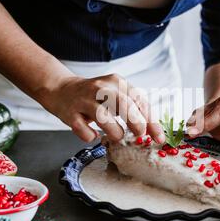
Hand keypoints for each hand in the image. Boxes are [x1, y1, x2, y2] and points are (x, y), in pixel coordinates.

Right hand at [43, 74, 164, 142]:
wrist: (61, 89)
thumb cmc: (95, 97)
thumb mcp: (116, 95)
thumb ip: (134, 109)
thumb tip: (154, 131)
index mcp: (116, 82)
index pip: (139, 101)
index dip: (151, 121)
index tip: (158, 138)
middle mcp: (101, 89)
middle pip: (124, 105)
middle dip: (136, 124)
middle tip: (139, 135)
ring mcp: (84, 101)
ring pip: (104, 118)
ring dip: (114, 132)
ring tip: (116, 136)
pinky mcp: (70, 114)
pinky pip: (84, 131)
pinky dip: (91, 137)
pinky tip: (93, 134)